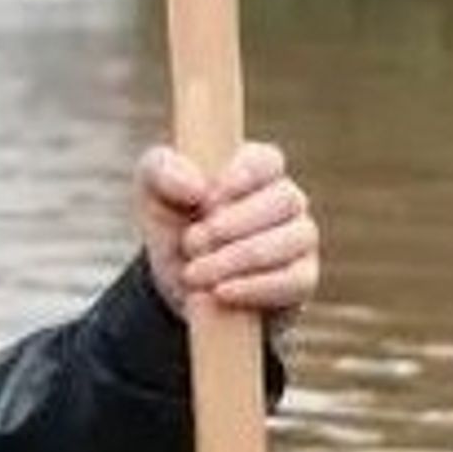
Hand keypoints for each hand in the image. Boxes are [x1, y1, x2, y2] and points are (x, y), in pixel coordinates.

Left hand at [136, 140, 319, 320]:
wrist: (181, 283)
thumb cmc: (173, 224)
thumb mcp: (151, 190)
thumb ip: (162, 170)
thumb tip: (198, 186)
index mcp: (254, 169)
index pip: (268, 159)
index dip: (242, 177)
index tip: (207, 198)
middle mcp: (285, 200)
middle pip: (285, 199)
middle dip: (232, 225)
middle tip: (190, 243)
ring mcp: (299, 239)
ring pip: (293, 239)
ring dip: (238, 258)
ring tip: (194, 272)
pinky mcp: (301, 279)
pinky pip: (297, 280)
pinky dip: (256, 286)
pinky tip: (221, 291)